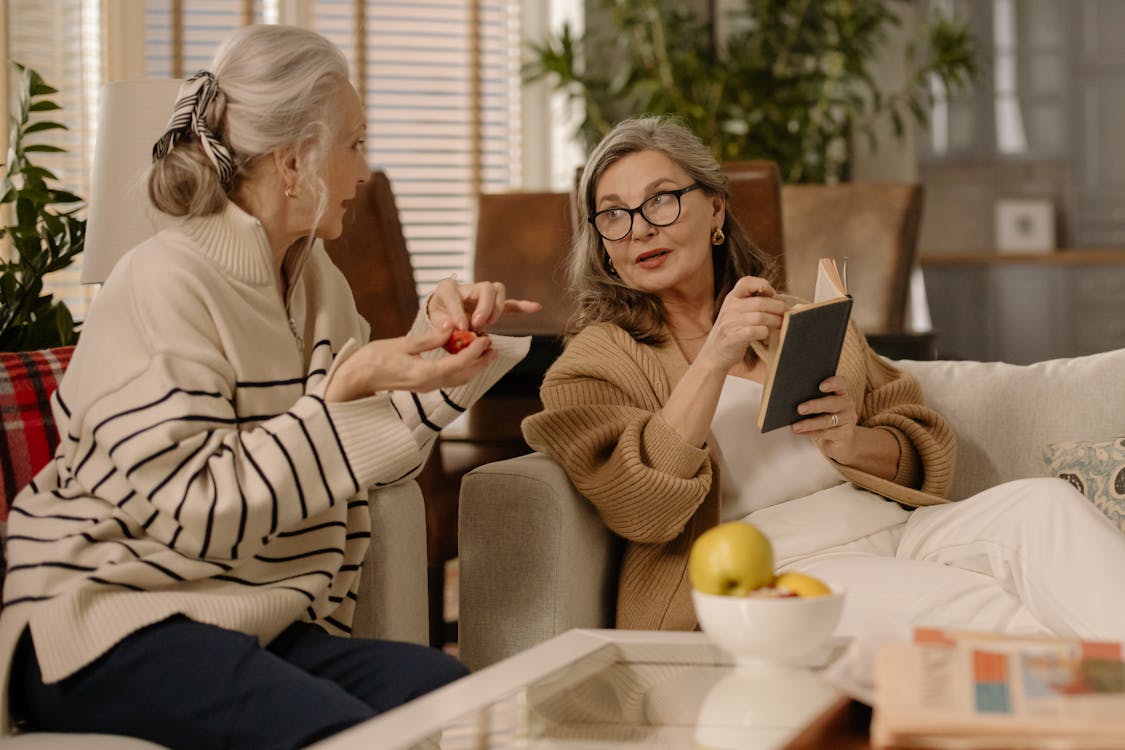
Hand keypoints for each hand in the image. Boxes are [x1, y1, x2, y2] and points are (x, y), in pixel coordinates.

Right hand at [324, 327, 494, 401]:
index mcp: (424, 373)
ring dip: (474, 367)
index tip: (485, 339)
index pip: (458, 363)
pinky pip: (448, 379)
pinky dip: (461, 369)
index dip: (474, 352)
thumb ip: (429, 339)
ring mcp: (425, 387)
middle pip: (463, 375)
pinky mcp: (422, 385)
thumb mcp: (401, 344)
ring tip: (484, 353)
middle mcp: (428, 384)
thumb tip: (450, 328)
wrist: (355, 380)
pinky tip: (463, 358)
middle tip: (493, 347)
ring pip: (458, 380)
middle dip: (481, 362)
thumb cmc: (372, 360)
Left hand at [426, 278, 540, 332]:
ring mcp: (481, 294)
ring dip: (497, 308)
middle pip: (485, 287)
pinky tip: (536, 307)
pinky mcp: (492, 304)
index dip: (457, 312)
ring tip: (489, 324)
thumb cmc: (438, 318)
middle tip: (478, 325)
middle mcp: (467, 287)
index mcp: (448, 288)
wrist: (442, 316)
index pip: (455, 295)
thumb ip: (440, 326)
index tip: (460, 328)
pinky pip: (510, 303)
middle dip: (484, 307)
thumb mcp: (433, 322)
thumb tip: (450, 328)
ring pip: (498, 291)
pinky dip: (522, 306)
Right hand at [696, 276, 785, 371]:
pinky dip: (764, 332)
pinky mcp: (733, 338)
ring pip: (760, 317)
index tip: (772, 295)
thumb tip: (781, 302)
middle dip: (777, 308)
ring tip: (780, 325)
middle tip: (785, 314)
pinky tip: (765, 334)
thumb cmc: (732, 331)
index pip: (746, 282)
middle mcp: (729, 308)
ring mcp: (730, 323)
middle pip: (760, 302)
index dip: (763, 285)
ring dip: (774, 321)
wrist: (713, 353)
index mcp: (731, 298)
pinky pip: (754, 331)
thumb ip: (752, 304)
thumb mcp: (736, 312)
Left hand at [790, 375, 859, 462]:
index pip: (840, 384)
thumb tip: (791, 397)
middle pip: (832, 403)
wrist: (841, 439)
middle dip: (815, 406)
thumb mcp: (822, 406)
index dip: (832, 383)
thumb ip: (812, 398)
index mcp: (841, 393)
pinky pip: (825, 433)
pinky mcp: (844, 434)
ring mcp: (847, 420)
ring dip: (809, 423)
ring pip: (827, 421)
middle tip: (799, 409)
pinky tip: (800, 432)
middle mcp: (846, 404)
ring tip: (795, 426)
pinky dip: (810, 433)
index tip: (820, 386)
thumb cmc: (826, 416)